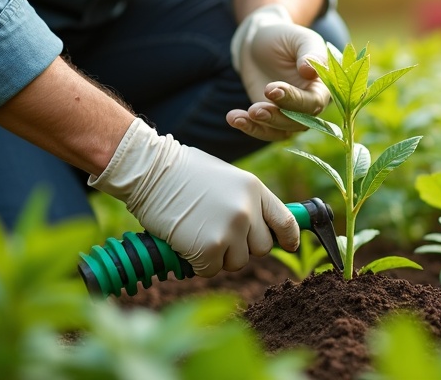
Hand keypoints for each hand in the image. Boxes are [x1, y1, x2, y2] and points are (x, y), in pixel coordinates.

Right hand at [88, 118, 299, 276]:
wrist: (151, 170)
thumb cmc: (184, 172)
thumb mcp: (227, 179)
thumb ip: (247, 201)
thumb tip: (260, 228)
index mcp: (254, 189)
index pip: (285, 221)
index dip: (289, 237)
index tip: (288, 245)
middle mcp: (248, 210)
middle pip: (262, 248)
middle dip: (242, 246)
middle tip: (217, 233)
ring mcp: (230, 229)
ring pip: (237, 262)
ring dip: (219, 256)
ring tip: (198, 232)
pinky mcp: (209, 248)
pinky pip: (212, 270)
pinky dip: (198, 263)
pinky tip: (185, 242)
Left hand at [227, 4, 330, 141]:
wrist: (259, 41)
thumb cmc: (283, 37)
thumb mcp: (300, 38)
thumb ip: (310, 52)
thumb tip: (310, 70)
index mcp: (321, 87)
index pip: (312, 102)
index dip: (294, 100)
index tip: (271, 89)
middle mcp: (308, 105)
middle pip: (297, 122)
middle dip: (275, 118)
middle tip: (255, 109)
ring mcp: (289, 114)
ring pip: (280, 130)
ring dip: (260, 127)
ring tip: (237, 117)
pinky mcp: (270, 117)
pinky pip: (263, 130)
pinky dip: (249, 127)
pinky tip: (233, 118)